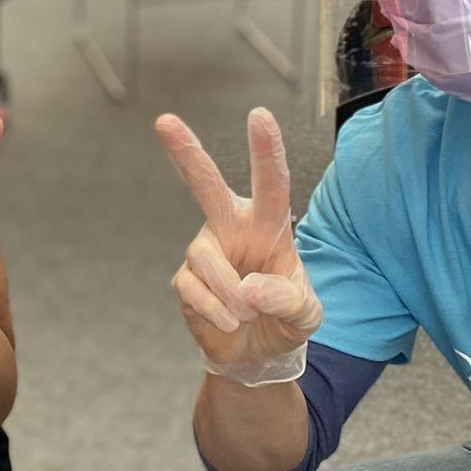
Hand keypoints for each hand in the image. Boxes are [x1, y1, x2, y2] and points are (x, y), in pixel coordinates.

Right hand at [158, 109, 321, 384]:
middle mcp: (231, 228)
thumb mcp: (305, 313)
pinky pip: (194, 290)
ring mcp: (204, 252)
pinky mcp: (185, 281)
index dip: (266, 151)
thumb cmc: (285, 317)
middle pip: (206, 186)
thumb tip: (250, 289)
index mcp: (269, 225)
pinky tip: (229, 321)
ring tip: (247, 313)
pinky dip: (217, 312)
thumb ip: (288, 298)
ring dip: (231, 293)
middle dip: (186, 153)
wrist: (257, 353)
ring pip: (205, 258)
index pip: (271, 184)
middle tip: (164, 121)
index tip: (259, 116)